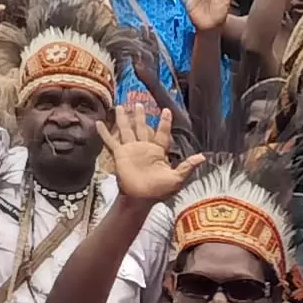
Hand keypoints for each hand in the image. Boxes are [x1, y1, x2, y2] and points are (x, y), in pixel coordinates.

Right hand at [103, 89, 202, 206]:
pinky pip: (111, 141)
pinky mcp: (120, 155)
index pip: (162, 133)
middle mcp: (144, 148)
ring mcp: (131, 150)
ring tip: (119, 106)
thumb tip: (202, 157)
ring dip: (123, 119)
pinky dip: (104, 133)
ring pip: (127, 130)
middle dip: (140, 116)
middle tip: (138, 104)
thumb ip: (187, 166)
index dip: (164, 122)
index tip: (166, 110)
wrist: (140, 199)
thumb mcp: (177, 179)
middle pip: (141, 127)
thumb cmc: (158, 191)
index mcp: (158, 152)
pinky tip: (99, 123)